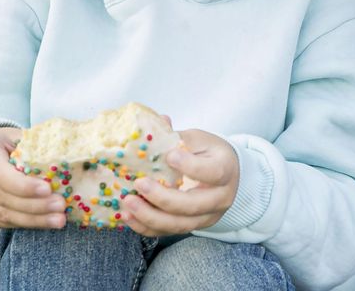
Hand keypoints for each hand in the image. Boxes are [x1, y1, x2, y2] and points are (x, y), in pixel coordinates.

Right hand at [0, 127, 66, 228]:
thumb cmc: (3, 142)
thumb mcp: (15, 136)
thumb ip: (34, 145)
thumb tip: (67, 153)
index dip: (24, 185)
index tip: (48, 189)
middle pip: (3, 198)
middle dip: (34, 206)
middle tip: (60, 206)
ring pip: (2, 216)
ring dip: (33, 220)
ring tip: (58, 220)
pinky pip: (2, 223)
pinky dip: (25, 224)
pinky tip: (44, 222)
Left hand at [121, 129, 238, 236]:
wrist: (226, 175)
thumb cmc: (209, 152)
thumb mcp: (199, 139)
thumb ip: (178, 135)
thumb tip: (160, 121)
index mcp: (225, 170)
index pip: (212, 172)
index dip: (191, 167)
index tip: (169, 156)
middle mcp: (220, 198)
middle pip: (192, 205)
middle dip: (162, 198)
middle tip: (139, 184)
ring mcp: (207, 217)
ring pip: (179, 224)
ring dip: (150, 217)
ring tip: (127, 203)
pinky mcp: (193, 227)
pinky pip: (169, 232)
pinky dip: (147, 227)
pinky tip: (128, 216)